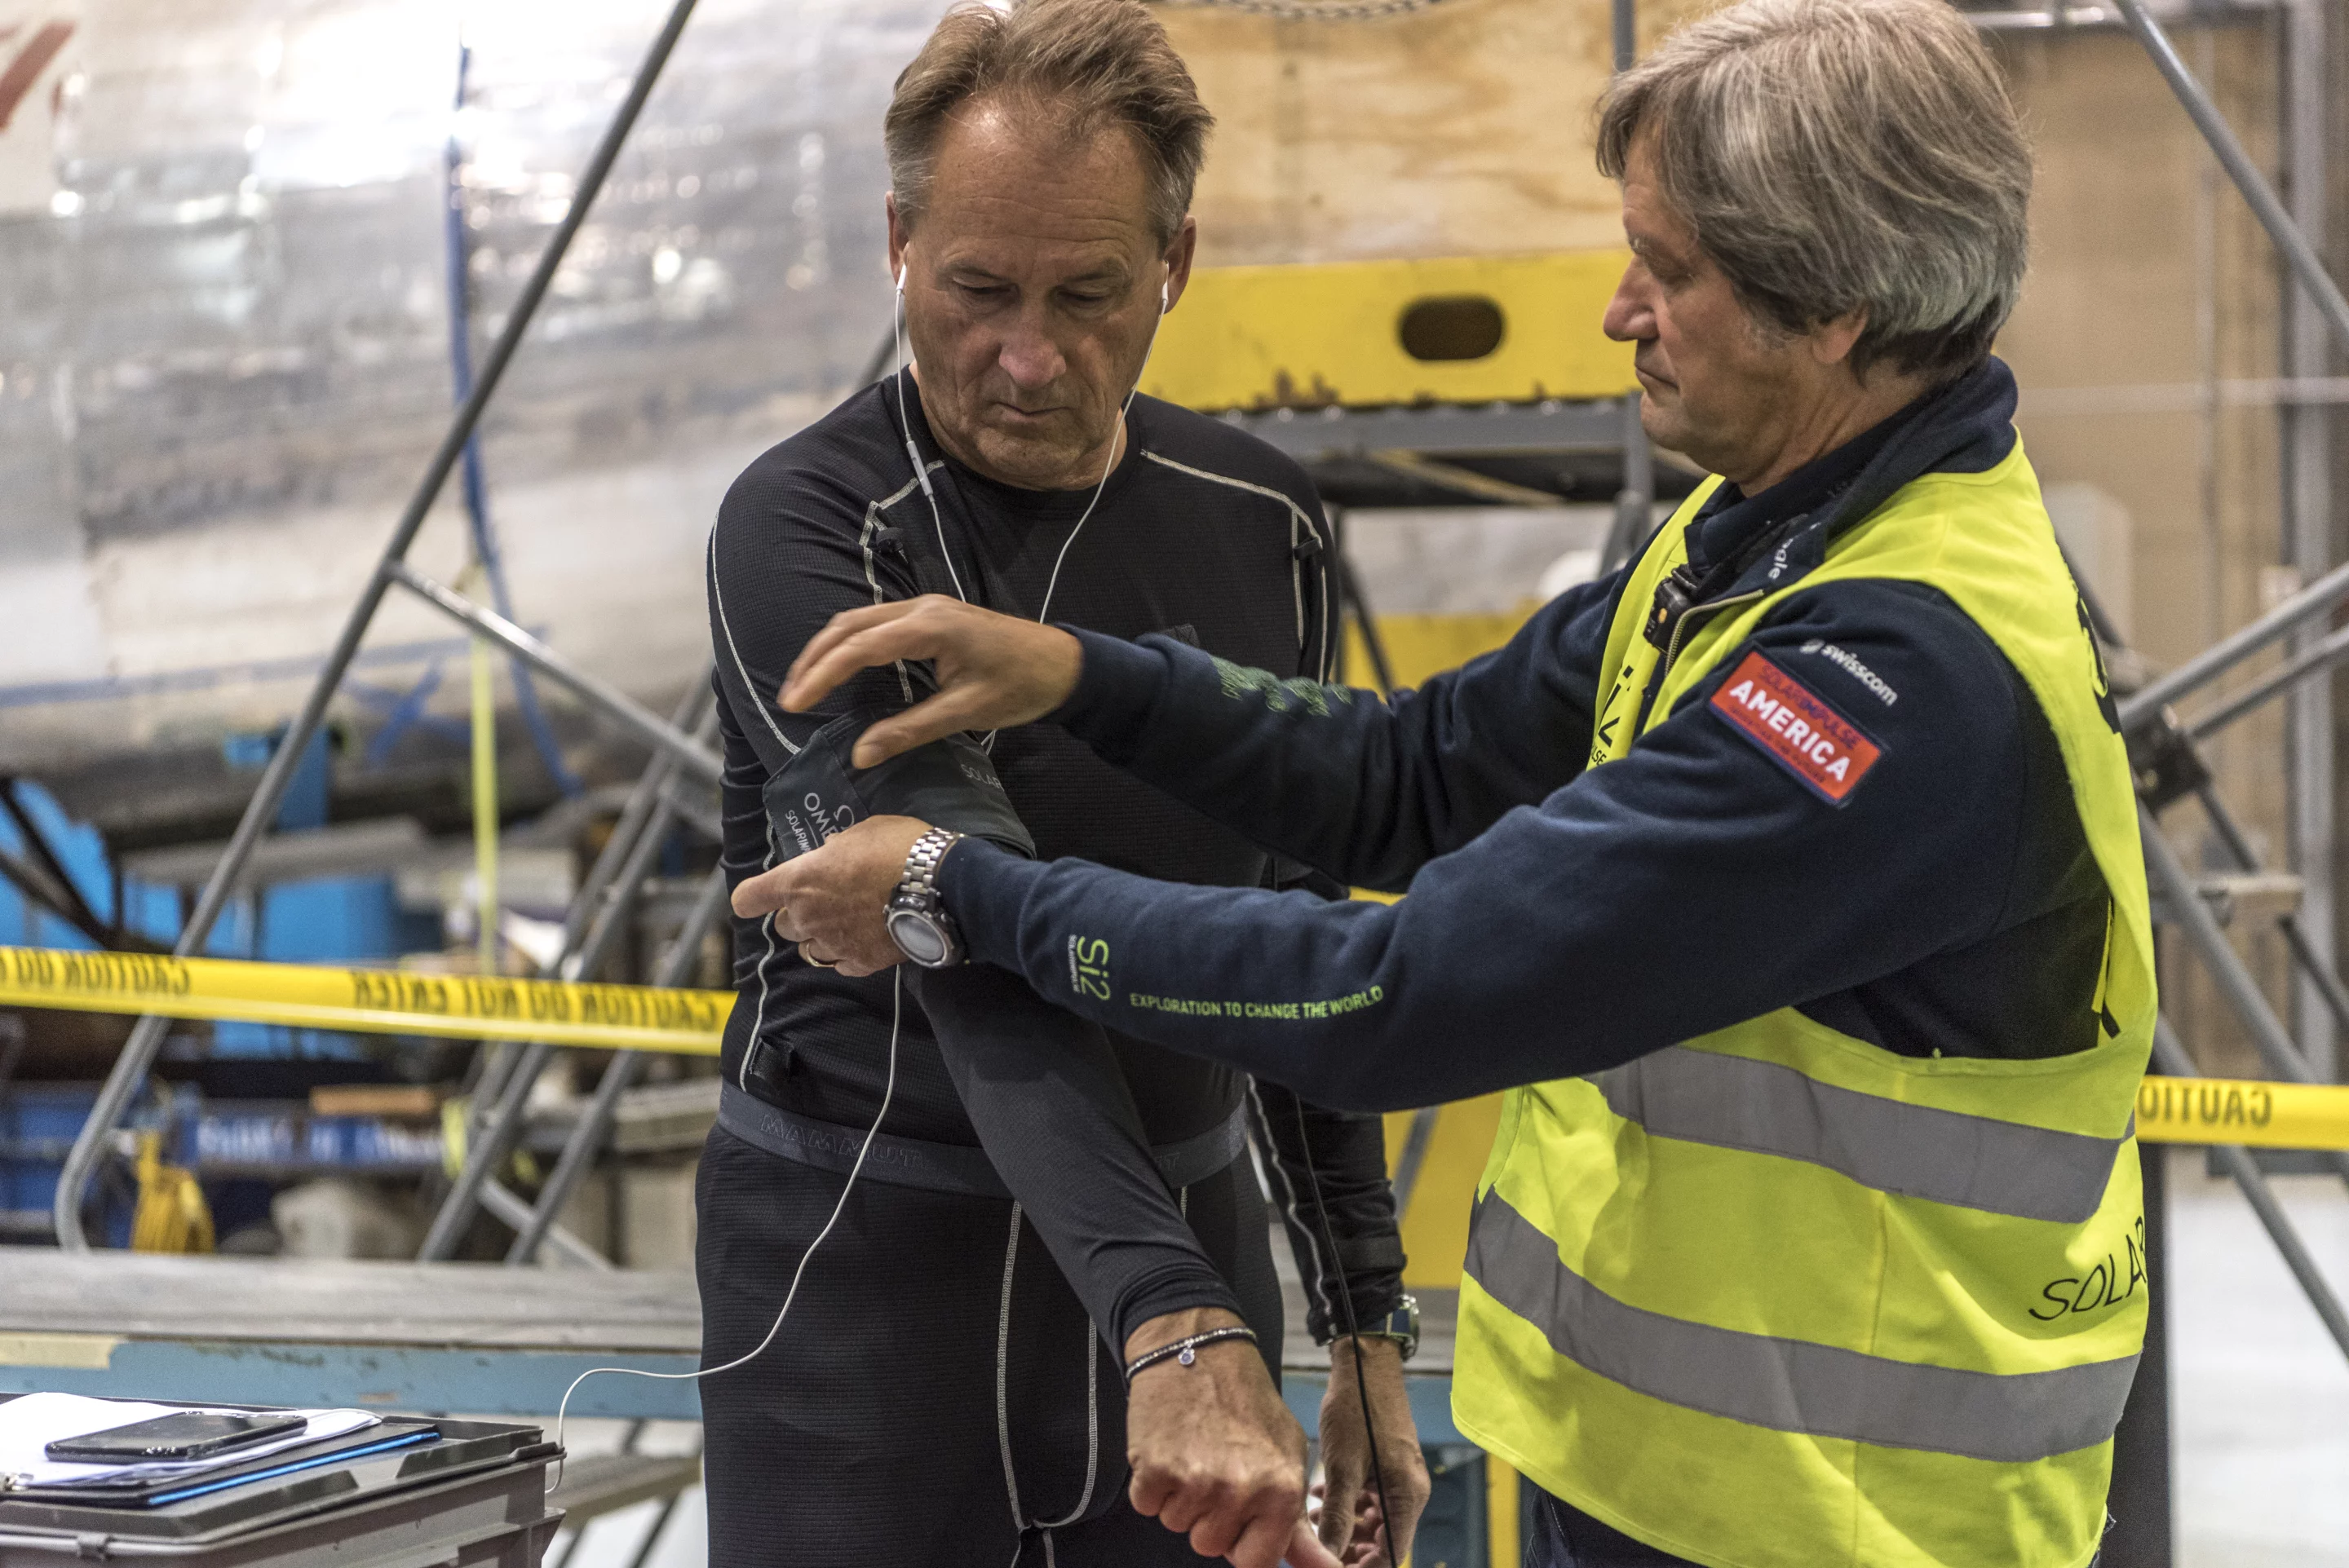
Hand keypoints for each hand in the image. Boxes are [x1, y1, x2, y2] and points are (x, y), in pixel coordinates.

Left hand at [728, 815, 931, 974]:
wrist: (939, 886)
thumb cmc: (898, 848)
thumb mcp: (862, 832)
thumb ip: (837, 849)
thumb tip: (832, 855)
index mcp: (799, 881)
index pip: (749, 898)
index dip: (752, 897)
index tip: (762, 895)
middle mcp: (808, 917)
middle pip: (782, 926)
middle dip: (796, 914)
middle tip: (824, 900)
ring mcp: (833, 944)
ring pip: (809, 950)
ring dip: (819, 937)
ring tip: (844, 923)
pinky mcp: (860, 963)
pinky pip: (841, 964)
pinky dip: (846, 954)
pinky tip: (863, 940)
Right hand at [780, 596, 1083, 766]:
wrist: (1064, 663)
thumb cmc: (1022, 686)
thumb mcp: (967, 712)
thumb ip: (910, 731)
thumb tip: (861, 755)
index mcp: (930, 627)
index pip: (859, 648)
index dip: (822, 675)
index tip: (794, 702)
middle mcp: (921, 608)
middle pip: (849, 625)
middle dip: (814, 659)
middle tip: (789, 697)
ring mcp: (926, 607)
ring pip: (859, 620)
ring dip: (828, 648)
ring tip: (805, 684)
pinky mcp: (931, 615)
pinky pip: (876, 623)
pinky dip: (849, 643)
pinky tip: (840, 668)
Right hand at [1122, 1309, 1341, 1567]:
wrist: (1198, 1349)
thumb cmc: (1247, 1404)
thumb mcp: (1287, 1455)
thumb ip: (1298, 1522)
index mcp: (1281, 1490)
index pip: (1255, 1562)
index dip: (1242, 1541)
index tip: (1240, 1515)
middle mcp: (1240, 1490)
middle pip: (1209, 1546)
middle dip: (1209, 1516)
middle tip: (1216, 1467)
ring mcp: (1195, 1482)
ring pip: (1177, 1526)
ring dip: (1181, 1498)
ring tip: (1195, 1452)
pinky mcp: (1154, 1469)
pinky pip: (1147, 1505)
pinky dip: (1152, 1483)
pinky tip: (1170, 1447)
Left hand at [1314, 1338, 1428, 1566]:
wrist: (1364, 1362)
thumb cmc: (1356, 1409)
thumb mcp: (1341, 1466)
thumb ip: (1337, 1516)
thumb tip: (1326, 1557)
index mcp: (1406, 1496)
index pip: (1391, 1555)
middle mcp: (1409, 1492)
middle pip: (1384, 1542)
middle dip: (1351, 1552)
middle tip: (1317, 1550)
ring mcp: (1399, 1479)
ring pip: (1374, 1522)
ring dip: (1346, 1528)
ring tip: (1313, 1522)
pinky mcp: (1386, 1467)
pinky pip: (1371, 1500)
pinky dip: (1348, 1506)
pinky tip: (1321, 1499)